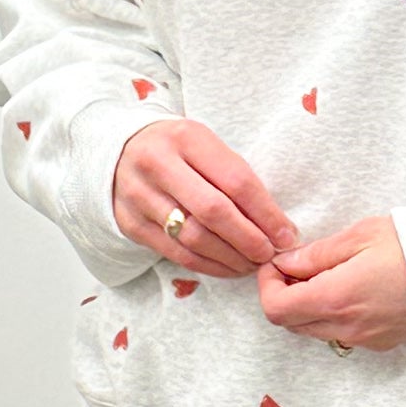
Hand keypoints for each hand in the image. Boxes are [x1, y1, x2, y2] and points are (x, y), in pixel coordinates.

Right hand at [111, 117, 294, 277]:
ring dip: (231, 258)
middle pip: (213, 212)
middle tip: (270, 255)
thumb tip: (278, 227)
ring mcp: (140, 196)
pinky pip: (177, 253)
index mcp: (185, 138)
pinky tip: (228, 268)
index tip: (287, 235)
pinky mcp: (131, 224)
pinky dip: (208, 266)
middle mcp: (157, 165)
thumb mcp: (205, 146)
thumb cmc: (177, 150)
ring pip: (194, 238)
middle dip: (249, 240)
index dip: (266, 213)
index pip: (236, 181)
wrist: (118, 151)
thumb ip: (236, 177)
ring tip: (252, 264)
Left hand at [261, 216, 405, 351]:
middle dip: (285, 295)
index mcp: (335, 298)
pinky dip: (334, 315)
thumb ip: (316, 254)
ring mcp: (366, 339)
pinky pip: (343, 334)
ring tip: (328, 274)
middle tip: (299, 266)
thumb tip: (285, 262)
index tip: (277, 263)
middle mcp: (347, 327)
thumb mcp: (359, 236)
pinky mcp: (383, 342)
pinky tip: (352, 288)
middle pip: (292, 324)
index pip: (276, 309)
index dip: (267, 286)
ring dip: (310, 306)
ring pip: (316, 331)